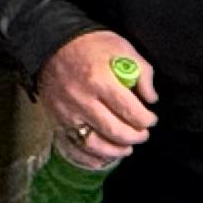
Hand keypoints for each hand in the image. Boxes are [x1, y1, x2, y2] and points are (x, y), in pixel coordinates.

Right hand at [41, 31, 157, 165]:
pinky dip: (90, 158)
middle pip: (114, 130)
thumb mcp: (122, 48)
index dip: (145, 120)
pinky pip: (74, 147)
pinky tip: (104, 157)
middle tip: (143, 135)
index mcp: (101, 80)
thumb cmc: (91, 45)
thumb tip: (151, 99)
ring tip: (127, 148)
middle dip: (134, 136)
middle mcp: (83, 100)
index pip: (129, 110)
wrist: (51, 44)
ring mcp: (67, 113)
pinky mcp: (57, 121)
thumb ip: (141, 72)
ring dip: (115, 151)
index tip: (151, 120)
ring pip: (94, 143)